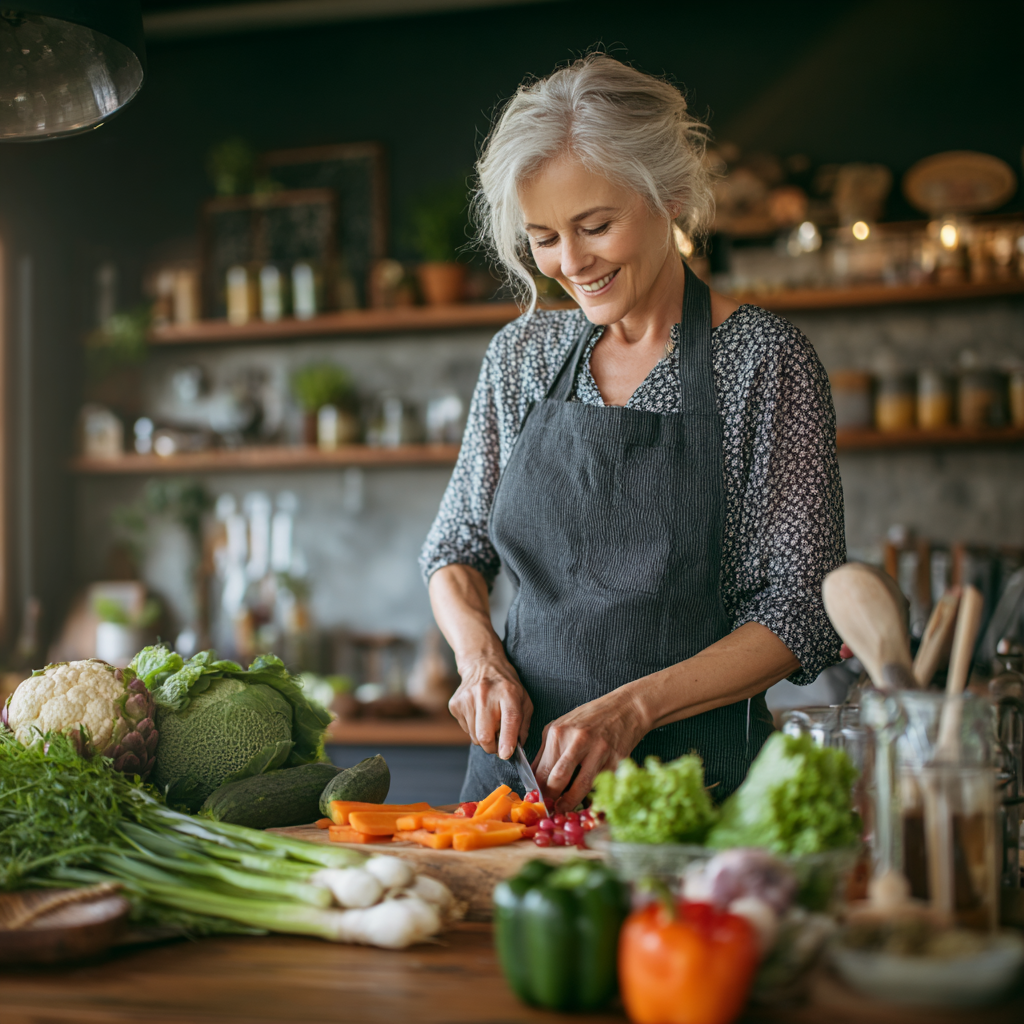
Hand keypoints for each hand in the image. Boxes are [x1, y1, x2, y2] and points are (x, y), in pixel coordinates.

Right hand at [448, 654, 532, 759]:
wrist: (482, 664)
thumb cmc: (506, 686)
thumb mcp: (524, 700)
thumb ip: (523, 725)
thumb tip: (518, 748)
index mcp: (508, 693)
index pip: (509, 719)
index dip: (507, 740)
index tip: (505, 754)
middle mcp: (486, 694)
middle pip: (485, 735)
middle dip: (492, 747)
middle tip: (498, 743)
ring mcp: (467, 698)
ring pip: (474, 737)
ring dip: (483, 736)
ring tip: (489, 721)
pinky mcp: (455, 704)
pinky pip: (465, 730)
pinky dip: (473, 728)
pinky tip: (478, 714)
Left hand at [533, 689, 648, 812]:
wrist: (626, 708)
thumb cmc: (591, 718)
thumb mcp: (561, 726)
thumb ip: (547, 751)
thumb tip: (535, 778)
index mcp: (559, 732)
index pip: (542, 770)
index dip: (538, 790)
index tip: (537, 800)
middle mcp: (577, 741)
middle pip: (558, 779)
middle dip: (551, 798)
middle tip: (549, 807)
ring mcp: (599, 751)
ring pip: (580, 787)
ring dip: (570, 803)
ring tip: (564, 808)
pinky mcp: (616, 761)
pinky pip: (601, 784)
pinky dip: (593, 794)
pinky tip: (587, 798)